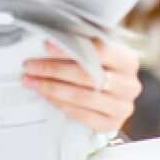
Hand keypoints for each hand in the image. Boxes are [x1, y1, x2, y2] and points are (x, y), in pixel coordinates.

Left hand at [21, 39, 141, 133]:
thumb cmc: (99, 70)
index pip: (100, 51)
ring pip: (81, 96)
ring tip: (31, 81)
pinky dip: (59, 103)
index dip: (72, 48)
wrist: (111, 99)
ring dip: (51, 89)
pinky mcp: (110, 124)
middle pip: (87, 76)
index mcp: (128, 62)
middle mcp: (129, 85)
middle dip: (54, 70)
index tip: (47, 46)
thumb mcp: (96, 53)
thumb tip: (53, 35)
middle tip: (30, 67)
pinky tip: (45, 95)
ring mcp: (121, 107)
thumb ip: (81, 43)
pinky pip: (80, 114)